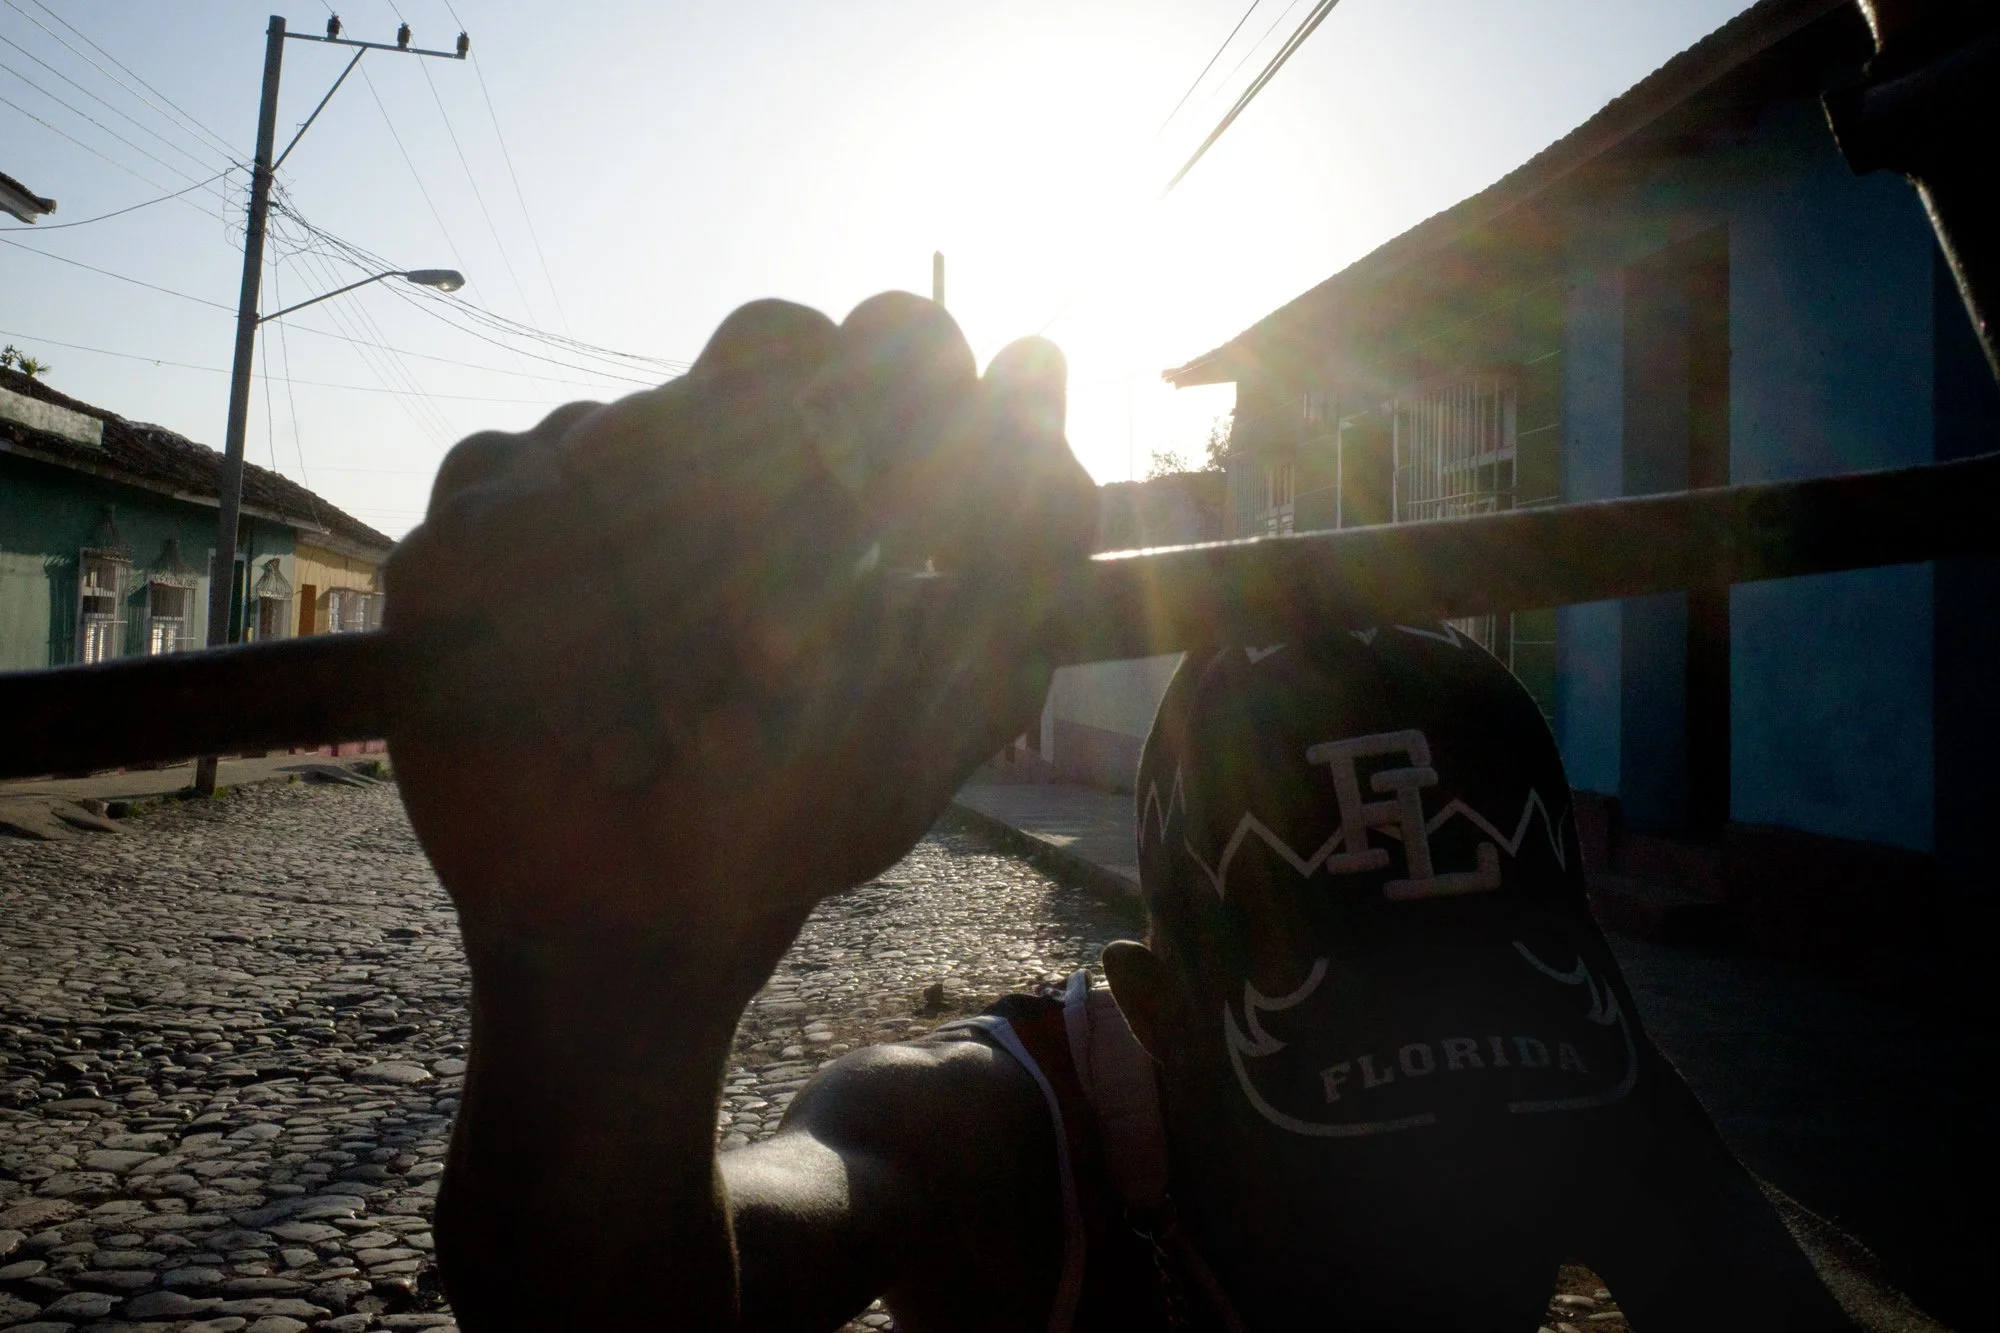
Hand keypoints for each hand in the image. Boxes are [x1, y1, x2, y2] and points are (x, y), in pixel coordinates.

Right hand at [384, 293, 1096, 965]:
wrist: (647, 925)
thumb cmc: (800, 808)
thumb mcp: (938, 706)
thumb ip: (1018, 551)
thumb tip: (1042, 359)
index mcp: (820, 460)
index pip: (890, 335)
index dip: (915, 380)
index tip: (914, 495)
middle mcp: (695, 433)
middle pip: (761, 349)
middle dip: (794, 519)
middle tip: (784, 662)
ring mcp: (571, 469)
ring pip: (626, 434)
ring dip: (674, 612)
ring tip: (681, 739)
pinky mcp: (462, 531)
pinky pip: (506, 513)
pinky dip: (559, 634)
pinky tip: (586, 731)